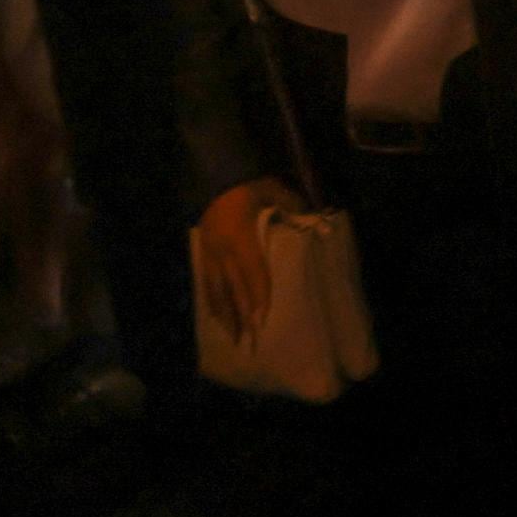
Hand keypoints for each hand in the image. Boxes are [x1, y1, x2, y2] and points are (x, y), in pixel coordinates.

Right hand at [197, 177, 304, 339]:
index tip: (261, 318)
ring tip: (232, 336)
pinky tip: (216, 317)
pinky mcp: (202, 254)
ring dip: (224, 314)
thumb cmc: (246, 186)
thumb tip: (314, 216)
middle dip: (240, 314)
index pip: (251, 270)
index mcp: (239, 235)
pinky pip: (206, 283)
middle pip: (232, 286)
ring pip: (216, 289)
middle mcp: (221, 249)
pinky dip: (212, 302)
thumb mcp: (270, 188)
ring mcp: (209, 253)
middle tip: (249, 339)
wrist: (214, 178)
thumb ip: (291, 203)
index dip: (257, 294)